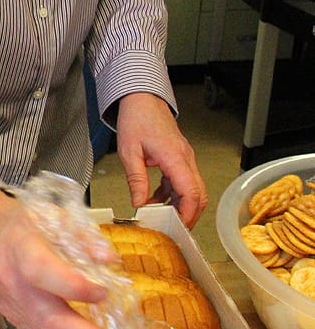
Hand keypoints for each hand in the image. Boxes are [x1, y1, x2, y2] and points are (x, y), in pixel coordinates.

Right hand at [0, 189, 143, 328]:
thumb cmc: (14, 221)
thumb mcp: (46, 214)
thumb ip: (79, 235)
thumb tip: (109, 259)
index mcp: (20, 250)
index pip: (44, 273)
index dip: (75, 287)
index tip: (104, 292)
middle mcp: (14, 285)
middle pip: (53, 322)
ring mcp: (13, 308)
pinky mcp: (15, 321)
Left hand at [116, 93, 206, 228]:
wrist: (141, 97)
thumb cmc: (136, 118)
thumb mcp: (129, 151)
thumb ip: (136, 180)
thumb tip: (139, 204)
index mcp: (175, 157)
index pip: (191, 192)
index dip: (187, 214)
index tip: (178, 228)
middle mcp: (185, 159)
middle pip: (198, 195)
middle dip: (189, 215)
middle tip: (173, 230)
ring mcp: (184, 158)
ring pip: (192, 189)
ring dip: (180, 205)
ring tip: (161, 218)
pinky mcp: (179, 157)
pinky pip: (182, 181)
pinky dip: (173, 194)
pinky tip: (156, 200)